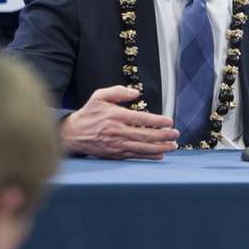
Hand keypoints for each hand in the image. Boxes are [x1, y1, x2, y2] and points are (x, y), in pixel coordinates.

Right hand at [62, 86, 178, 159]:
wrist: (72, 134)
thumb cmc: (89, 113)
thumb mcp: (100, 96)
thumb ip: (118, 91)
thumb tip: (136, 92)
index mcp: (115, 116)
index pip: (141, 119)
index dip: (157, 121)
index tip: (169, 121)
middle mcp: (117, 131)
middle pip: (145, 135)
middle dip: (163, 136)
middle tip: (176, 134)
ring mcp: (116, 145)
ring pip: (142, 148)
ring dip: (160, 147)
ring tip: (173, 146)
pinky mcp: (115, 154)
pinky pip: (135, 156)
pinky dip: (149, 156)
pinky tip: (160, 155)